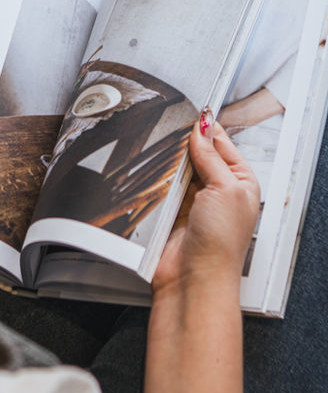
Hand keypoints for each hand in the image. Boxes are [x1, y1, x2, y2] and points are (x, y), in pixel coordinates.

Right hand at [153, 111, 259, 296]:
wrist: (193, 279)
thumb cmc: (220, 244)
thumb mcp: (225, 188)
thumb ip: (211, 156)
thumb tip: (202, 128)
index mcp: (240, 182)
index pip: (222, 144)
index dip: (207, 128)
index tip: (192, 112)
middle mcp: (218, 190)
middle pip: (198, 154)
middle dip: (185, 144)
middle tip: (172, 130)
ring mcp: (194, 200)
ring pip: (178, 168)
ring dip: (170, 162)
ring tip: (162, 152)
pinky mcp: (171, 210)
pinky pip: (162, 185)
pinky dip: (157, 178)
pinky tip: (152, 171)